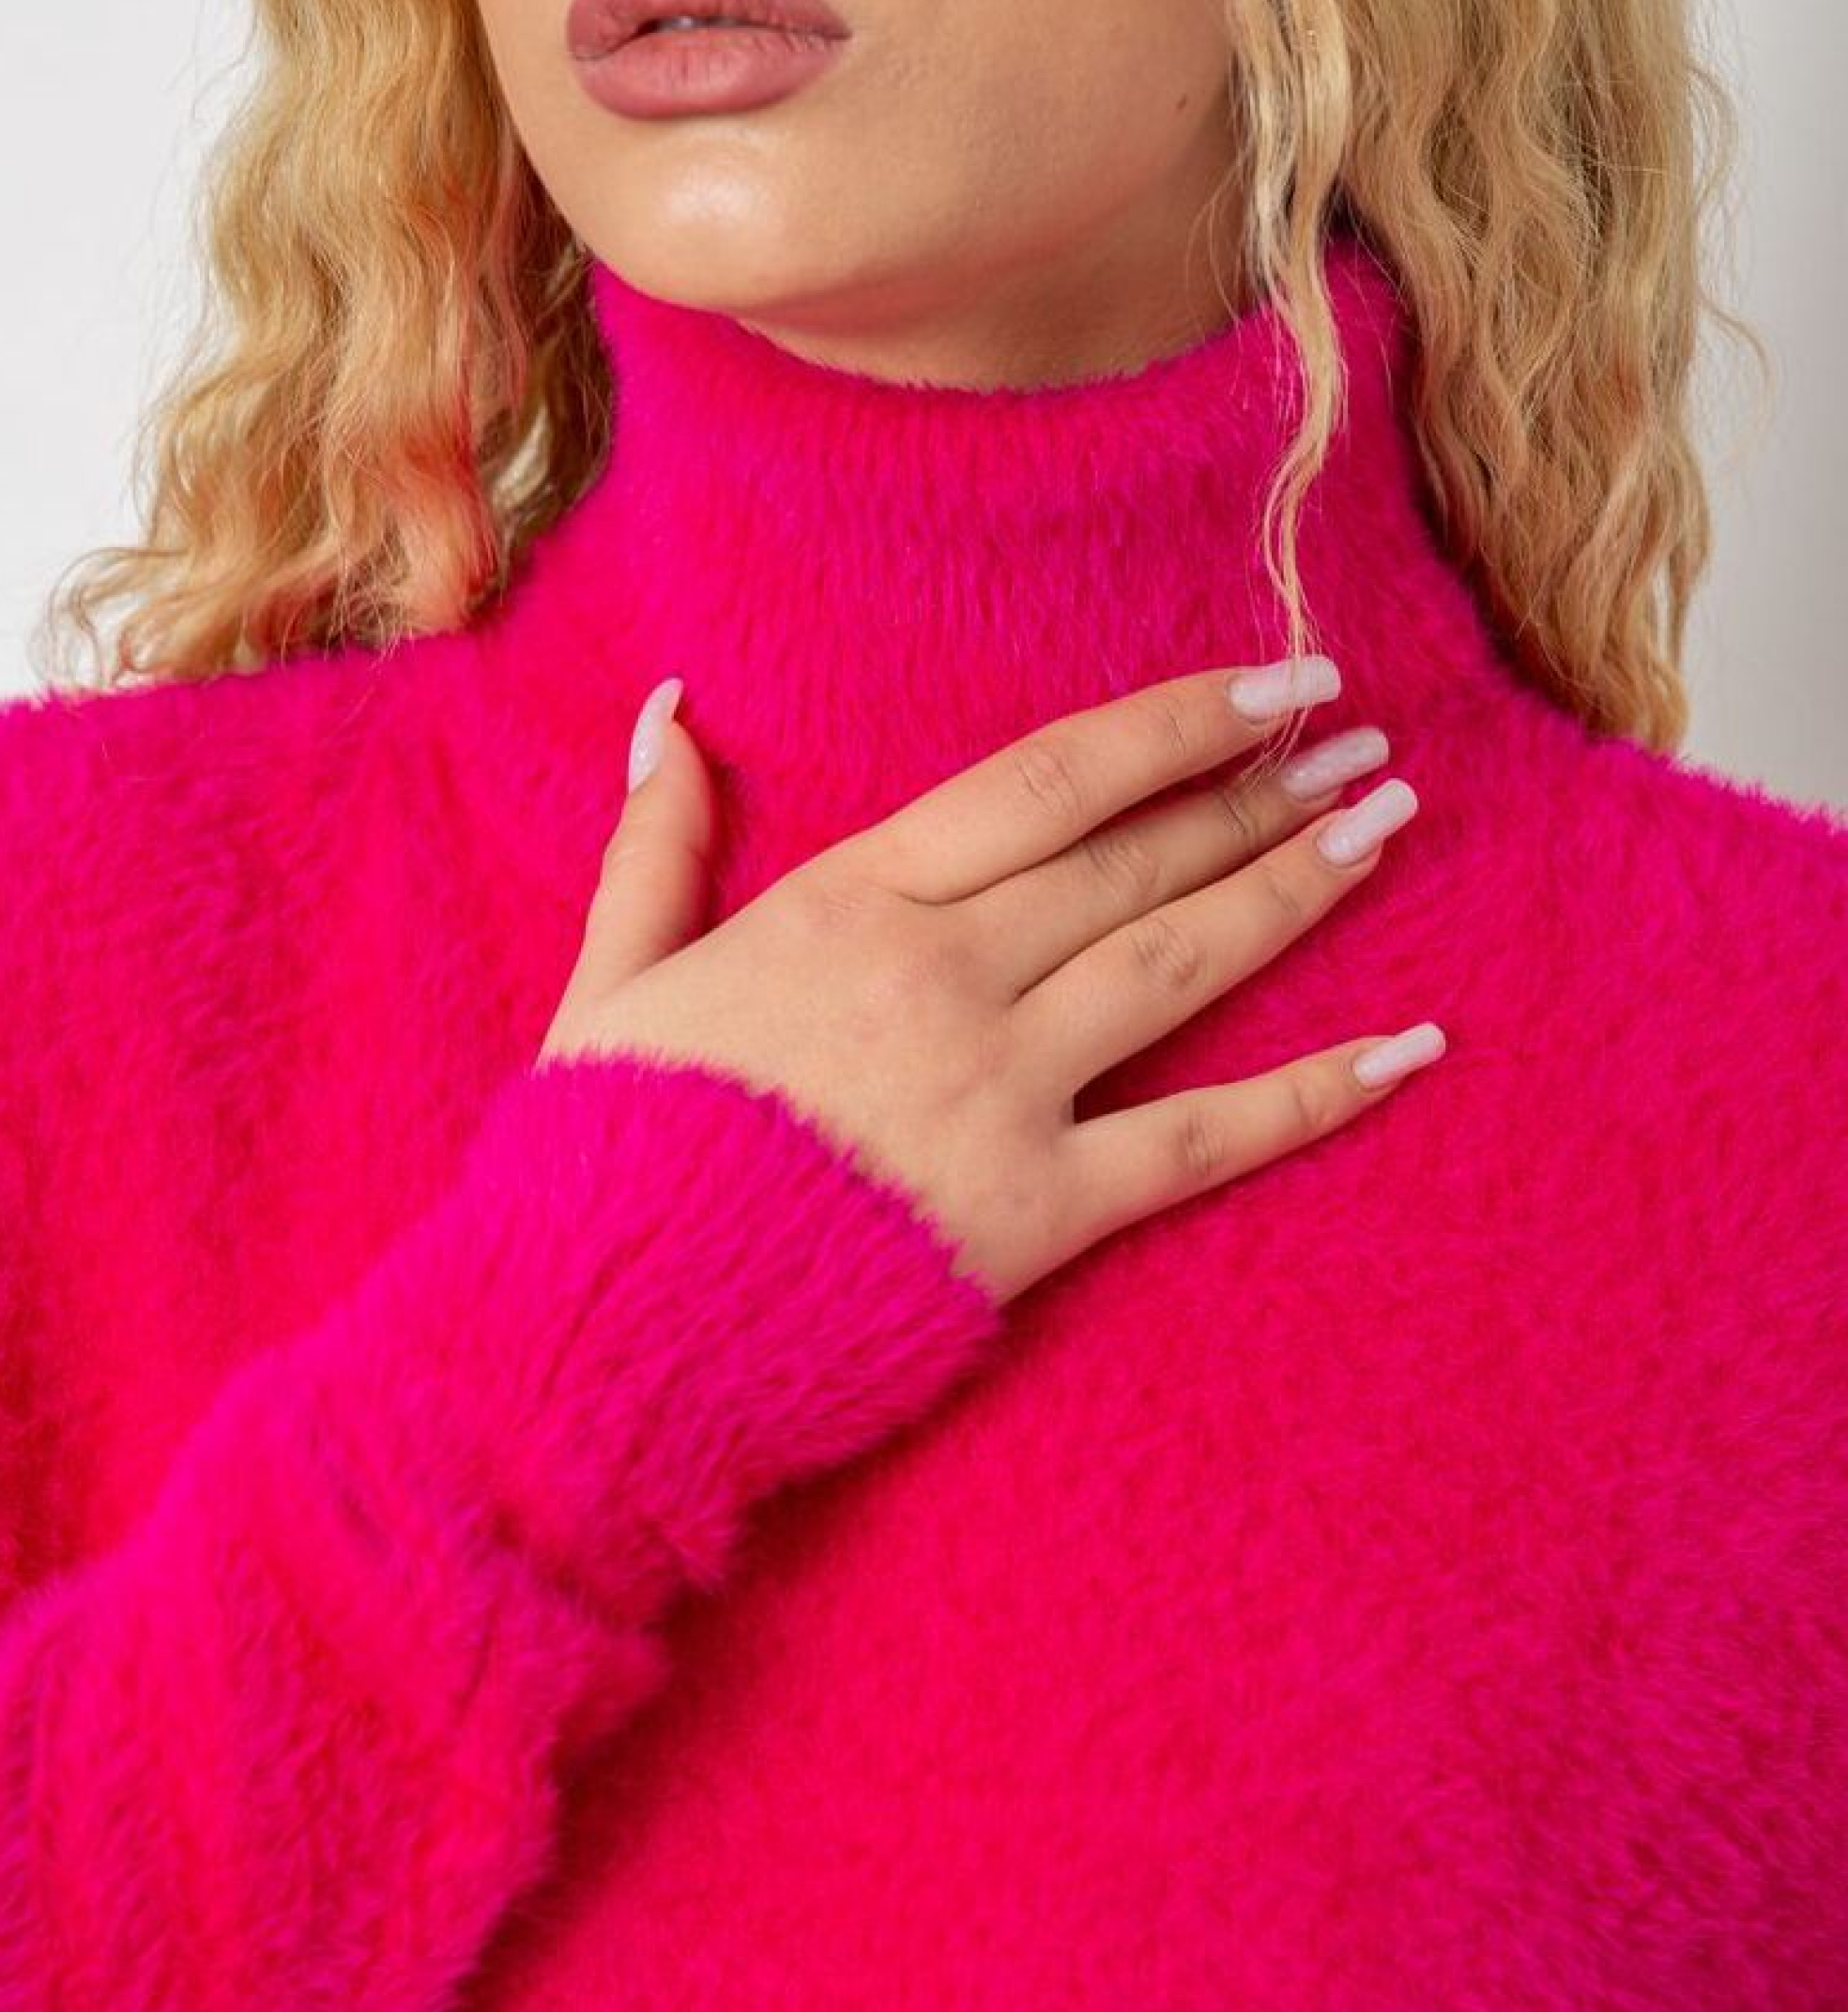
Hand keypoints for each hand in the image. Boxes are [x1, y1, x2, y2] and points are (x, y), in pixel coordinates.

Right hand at [537, 662, 1444, 1305]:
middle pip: (1137, 859)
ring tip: (1389, 826)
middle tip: (1365, 737)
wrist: (599, 1332)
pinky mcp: (1036, 1214)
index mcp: (853, 905)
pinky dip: (1312, 1095)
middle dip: (1261, 789)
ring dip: (1296, 888)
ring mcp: (1001, 1094)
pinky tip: (1411, 1049)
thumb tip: (671, 712)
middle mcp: (948, 977)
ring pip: (1181, 966)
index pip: (1052, 781)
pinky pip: (1199, 1142)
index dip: (1178, 723)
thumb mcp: (612, 981)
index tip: (1276, 679)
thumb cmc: (601, 1160)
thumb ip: (658, 845)